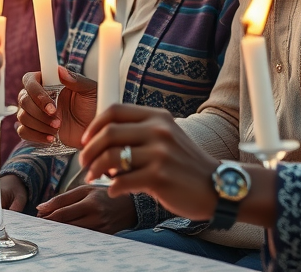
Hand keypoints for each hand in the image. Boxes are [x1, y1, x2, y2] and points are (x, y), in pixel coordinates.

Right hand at [16, 67, 94, 147]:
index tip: (52, 106)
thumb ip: (76, 80)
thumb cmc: (93, 106)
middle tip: (58, 121)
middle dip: (39, 112)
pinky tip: (51, 138)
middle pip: (23, 99)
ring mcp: (36, 113)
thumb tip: (61, 70)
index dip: (35, 92)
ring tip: (58, 129)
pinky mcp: (36, 129)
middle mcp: (39, 96)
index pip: (30, 80)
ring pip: (22, 116)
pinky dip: (36, 136)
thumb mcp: (90, 91)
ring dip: (39, 125)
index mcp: (49, 82)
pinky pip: (23, 132)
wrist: (95, 131)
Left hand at [36, 185, 136, 233]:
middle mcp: (95, 217)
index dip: (47, 215)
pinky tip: (65, 231)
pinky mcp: (102, 237)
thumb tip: (41, 207)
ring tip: (51, 226)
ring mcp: (99, 229)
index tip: (38, 215)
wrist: (129, 207)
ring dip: (59, 230)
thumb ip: (63, 198)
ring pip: (72, 233)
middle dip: (50, 223)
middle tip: (41, 221)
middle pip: (65, 224)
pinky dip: (70, 235)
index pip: (62, 212)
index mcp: (90, 202)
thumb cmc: (103, 195)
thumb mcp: (85, 190)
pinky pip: (81, 238)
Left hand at [78, 105, 218, 220]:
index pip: (115, 110)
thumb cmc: (185, 165)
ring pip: (111, 157)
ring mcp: (160, 154)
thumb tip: (101, 138)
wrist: (216, 186)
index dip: (94, 125)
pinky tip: (114, 191)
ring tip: (93, 177)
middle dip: (89, 150)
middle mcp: (159, 131)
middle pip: (108, 132)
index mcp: (158, 117)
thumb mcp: (167, 137)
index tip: (86, 140)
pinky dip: (112, 187)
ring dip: (94, 169)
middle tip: (84, 163)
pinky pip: (122, 181)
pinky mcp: (159, 177)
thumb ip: (140, 132)